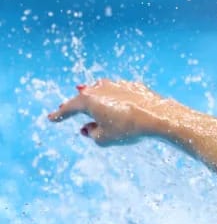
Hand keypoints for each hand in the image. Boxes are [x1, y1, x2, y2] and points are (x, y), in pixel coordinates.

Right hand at [47, 79, 167, 145]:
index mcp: (88, 100)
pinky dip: (115, 100)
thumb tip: (88, 129)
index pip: (69, 108)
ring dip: (96, 102)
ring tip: (93, 109)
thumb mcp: (104, 138)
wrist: (157, 116)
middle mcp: (99, 88)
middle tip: (66, 110)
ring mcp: (116, 84)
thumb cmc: (128, 128)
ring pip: (101, 93)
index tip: (52, 118)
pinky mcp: (133, 86)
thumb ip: (92, 134)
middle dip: (76, 106)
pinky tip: (119, 107)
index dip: (60, 115)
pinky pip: (119, 94)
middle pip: (84, 98)